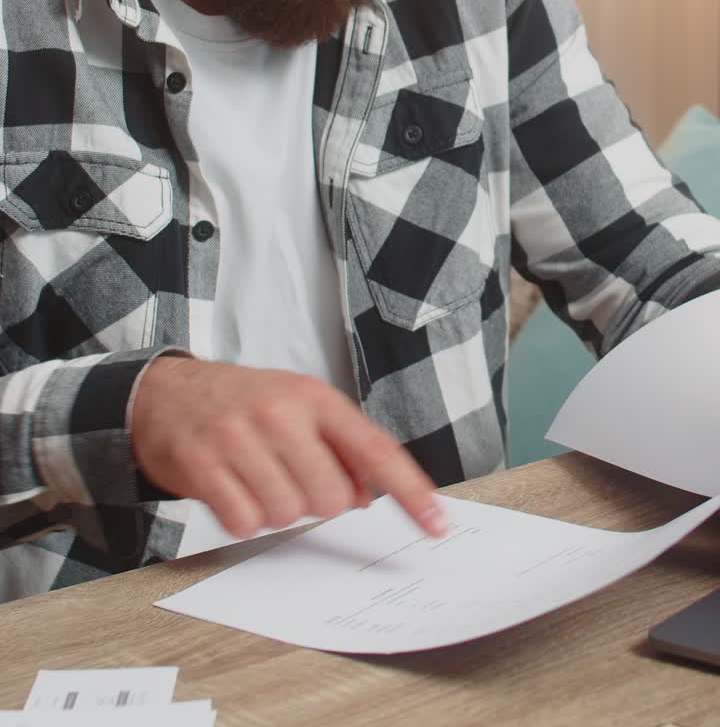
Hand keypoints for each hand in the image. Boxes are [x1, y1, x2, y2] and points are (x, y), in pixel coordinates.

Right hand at [130, 357, 447, 538]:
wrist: (166, 392)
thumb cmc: (242, 404)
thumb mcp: (297, 408)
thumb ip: (339, 448)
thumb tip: (370, 496)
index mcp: (314, 398)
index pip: (374, 450)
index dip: (410, 492)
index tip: (437, 525)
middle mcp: (279, 412)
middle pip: (331, 497)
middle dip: (316, 502)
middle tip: (289, 478)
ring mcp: (238, 436)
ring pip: (287, 513)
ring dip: (274, 510)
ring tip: (255, 478)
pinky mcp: (202, 462)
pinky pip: (242, 521)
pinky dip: (241, 518)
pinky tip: (231, 489)